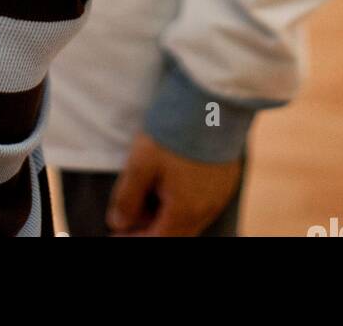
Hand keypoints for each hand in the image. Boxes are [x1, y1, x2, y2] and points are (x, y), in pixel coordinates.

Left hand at [105, 131, 241, 235]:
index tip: (116, 233)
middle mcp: (207, 210)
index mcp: (185, 211)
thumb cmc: (174, 133)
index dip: (134, 239)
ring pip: (190, 220)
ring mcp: (220, 195)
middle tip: (128, 216)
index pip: (156, 240)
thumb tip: (118, 223)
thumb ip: (127, 197)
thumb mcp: (141, 163)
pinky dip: (183, 203)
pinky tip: (170, 184)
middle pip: (175, 234)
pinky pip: (202, 204)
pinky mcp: (226, 179)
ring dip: (167, 216)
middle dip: (150, 230)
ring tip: (146, 196)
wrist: (212, 102)